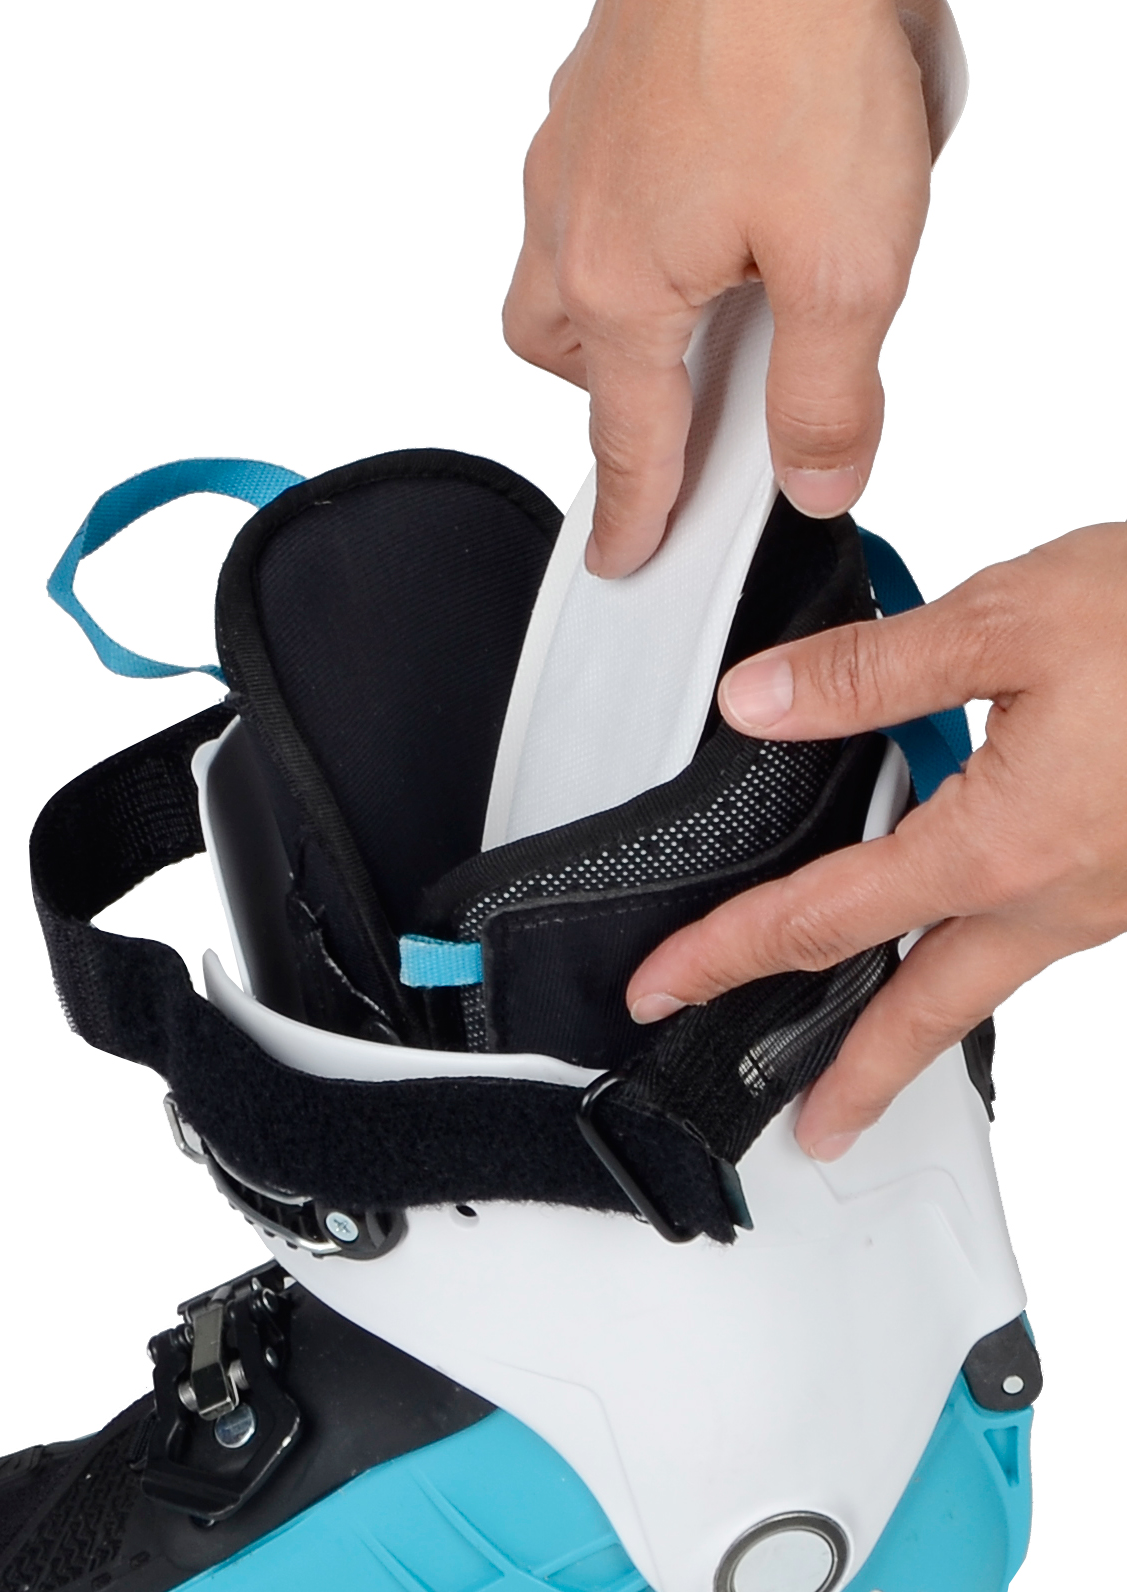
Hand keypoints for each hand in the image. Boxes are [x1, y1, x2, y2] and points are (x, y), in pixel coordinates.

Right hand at [503, 0, 973, 576]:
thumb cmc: (799, 51)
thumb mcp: (851, 266)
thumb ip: (830, 396)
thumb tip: (817, 476)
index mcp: (618, 289)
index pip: (627, 441)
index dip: (636, 515)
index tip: (624, 559)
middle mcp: (569, 221)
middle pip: (565, 356)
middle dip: (617, 394)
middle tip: (697, 394)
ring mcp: (570, 147)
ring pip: (561, 267)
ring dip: (622, 304)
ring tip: (719, 282)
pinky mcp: (592, 85)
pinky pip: (589, 184)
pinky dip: (637, 215)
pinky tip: (717, 179)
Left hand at [625, 525, 1126, 1157]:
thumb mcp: (1013, 618)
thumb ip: (869, 673)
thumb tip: (757, 702)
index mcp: (1003, 843)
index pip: (824, 919)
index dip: (728, 955)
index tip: (663, 988)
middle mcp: (1056, 896)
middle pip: (923, 1011)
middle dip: (853, 1076)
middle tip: (801, 1128)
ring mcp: (1104, 896)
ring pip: (984, 981)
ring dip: (915, 1026)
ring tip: (864, 1058)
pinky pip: (1032, 939)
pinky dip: (974, 958)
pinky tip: (953, 928)